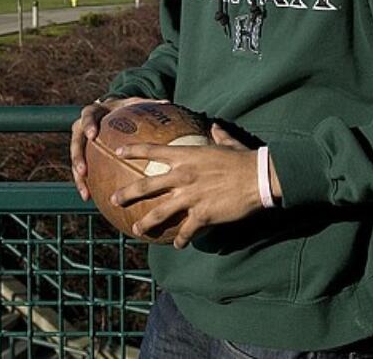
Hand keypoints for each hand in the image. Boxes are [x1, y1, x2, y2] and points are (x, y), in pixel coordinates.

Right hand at [70, 96, 150, 200]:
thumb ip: (146, 104)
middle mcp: (82, 127)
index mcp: (93, 112)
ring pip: (75, 160)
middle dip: (78, 157)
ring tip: (86, 192)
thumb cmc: (124, 107)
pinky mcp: (82, 155)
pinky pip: (81, 171)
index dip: (88, 125)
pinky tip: (90, 198)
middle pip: (75, 141)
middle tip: (83, 170)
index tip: (92, 135)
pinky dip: (85, 184)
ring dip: (79, 177)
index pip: (87, 116)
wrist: (110, 110)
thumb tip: (167, 103)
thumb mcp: (133, 103)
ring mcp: (80, 142)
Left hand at [111, 124, 258, 248]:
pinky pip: (185, 231)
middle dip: (127, 193)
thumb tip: (215, 127)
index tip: (118, 152)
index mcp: (187, 156)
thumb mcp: (228, 144)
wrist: (258, 178)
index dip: (133, 151)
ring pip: (159, 213)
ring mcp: (190, 197)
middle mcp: (183, 176)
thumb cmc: (243, 159)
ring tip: (136, 229)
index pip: (153, 151)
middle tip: (114, 199)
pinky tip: (177, 245)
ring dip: (145, 222)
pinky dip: (180, 240)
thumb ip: (218, 135)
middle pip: (146, 185)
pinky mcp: (202, 216)